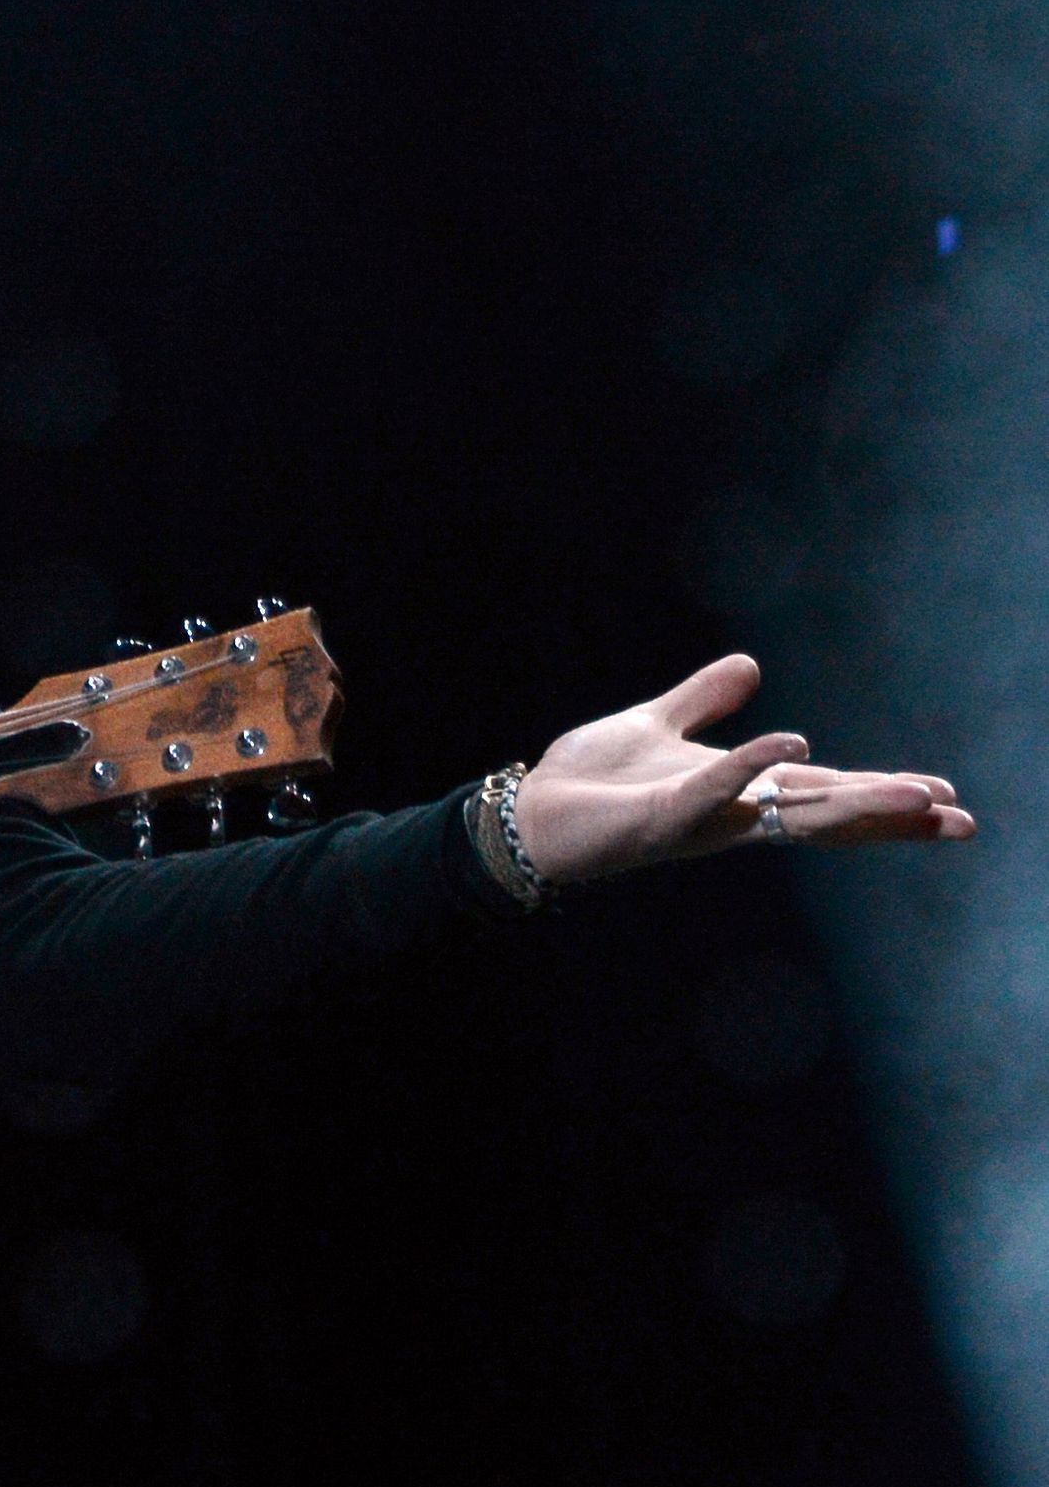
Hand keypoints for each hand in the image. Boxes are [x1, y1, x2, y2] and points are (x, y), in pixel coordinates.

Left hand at [510, 654, 973, 886]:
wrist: (528, 812)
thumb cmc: (590, 781)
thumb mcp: (655, 726)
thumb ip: (703, 699)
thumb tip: (752, 666)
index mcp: (738, 791)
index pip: (825, 793)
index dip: (883, 797)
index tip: (948, 803)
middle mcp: (730, 812)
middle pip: (823, 813)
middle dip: (889, 814)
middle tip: (958, 818)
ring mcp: (699, 819)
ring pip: (786, 812)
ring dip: (848, 801)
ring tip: (912, 795)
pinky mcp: (659, 819)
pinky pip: (712, 790)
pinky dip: (749, 767)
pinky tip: (792, 745)